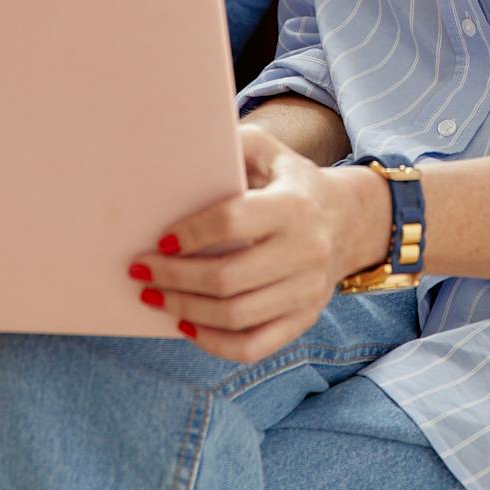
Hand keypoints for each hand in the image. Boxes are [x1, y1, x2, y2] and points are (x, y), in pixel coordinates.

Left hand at [132, 125, 388, 363]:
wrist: (348, 219)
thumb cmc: (289, 181)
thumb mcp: (268, 151)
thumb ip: (232, 144)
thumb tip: (182, 150)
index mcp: (294, 205)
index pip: (234, 222)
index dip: (192, 233)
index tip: (161, 239)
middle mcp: (307, 251)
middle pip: (228, 278)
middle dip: (174, 277)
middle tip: (140, 269)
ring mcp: (308, 291)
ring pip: (236, 316)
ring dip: (184, 309)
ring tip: (153, 295)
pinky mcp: (304, 318)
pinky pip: (254, 346)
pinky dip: (213, 343)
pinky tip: (185, 324)